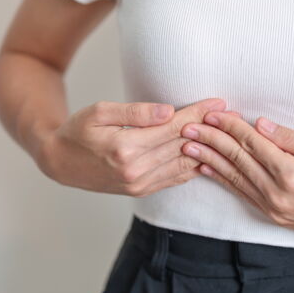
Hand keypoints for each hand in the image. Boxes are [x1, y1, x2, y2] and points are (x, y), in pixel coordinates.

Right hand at [36, 98, 239, 196]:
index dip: (198, 114)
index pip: (173, 128)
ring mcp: (139, 184)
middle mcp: (136, 170)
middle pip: (182, 146)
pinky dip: (193, 167)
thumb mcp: (99, 112)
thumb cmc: (76, 132)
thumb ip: (135, 112)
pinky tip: (207, 157)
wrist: (60, 163)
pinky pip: (174, 179)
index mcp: (126, 148)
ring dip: (206, 150)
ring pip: (183, 165)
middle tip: (233, 116)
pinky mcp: (140, 190)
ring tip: (226, 134)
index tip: (219, 102)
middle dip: (209, 130)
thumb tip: (167, 112)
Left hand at [180, 112, 293, 247]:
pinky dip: (222, 180)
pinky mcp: (273, 216)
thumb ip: (291, 139)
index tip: (212, 114)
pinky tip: (205, 169)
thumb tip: (260, 124)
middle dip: (209, 140)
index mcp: (292, 173)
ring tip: (186, 146)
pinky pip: (241, 194)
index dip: (229, 126)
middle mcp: (277, 193)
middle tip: (187, 127)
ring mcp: (273, 207)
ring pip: (233, 177)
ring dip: (208, 159)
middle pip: (236, 159)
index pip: (252, 143)